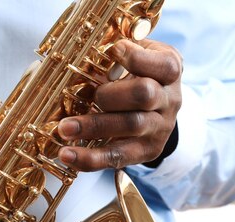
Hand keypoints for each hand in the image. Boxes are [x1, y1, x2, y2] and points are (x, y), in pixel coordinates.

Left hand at [57, 38, 181, 170]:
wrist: (157, 109)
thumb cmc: (138, 75)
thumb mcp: (137, 56)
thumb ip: (118, 55)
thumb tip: (82, 58)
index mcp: (169, 70)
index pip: (163, 65)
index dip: (136, 57)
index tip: (113, 50)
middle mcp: (170, 100)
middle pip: (145, 94)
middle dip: (110, 94)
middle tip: (87, 95)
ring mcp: (161, 128)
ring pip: (130, 127)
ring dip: (93, 127)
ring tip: (64, 129)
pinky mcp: (147, 151)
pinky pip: (118, 157)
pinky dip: (90, 158)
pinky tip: (67, 156)